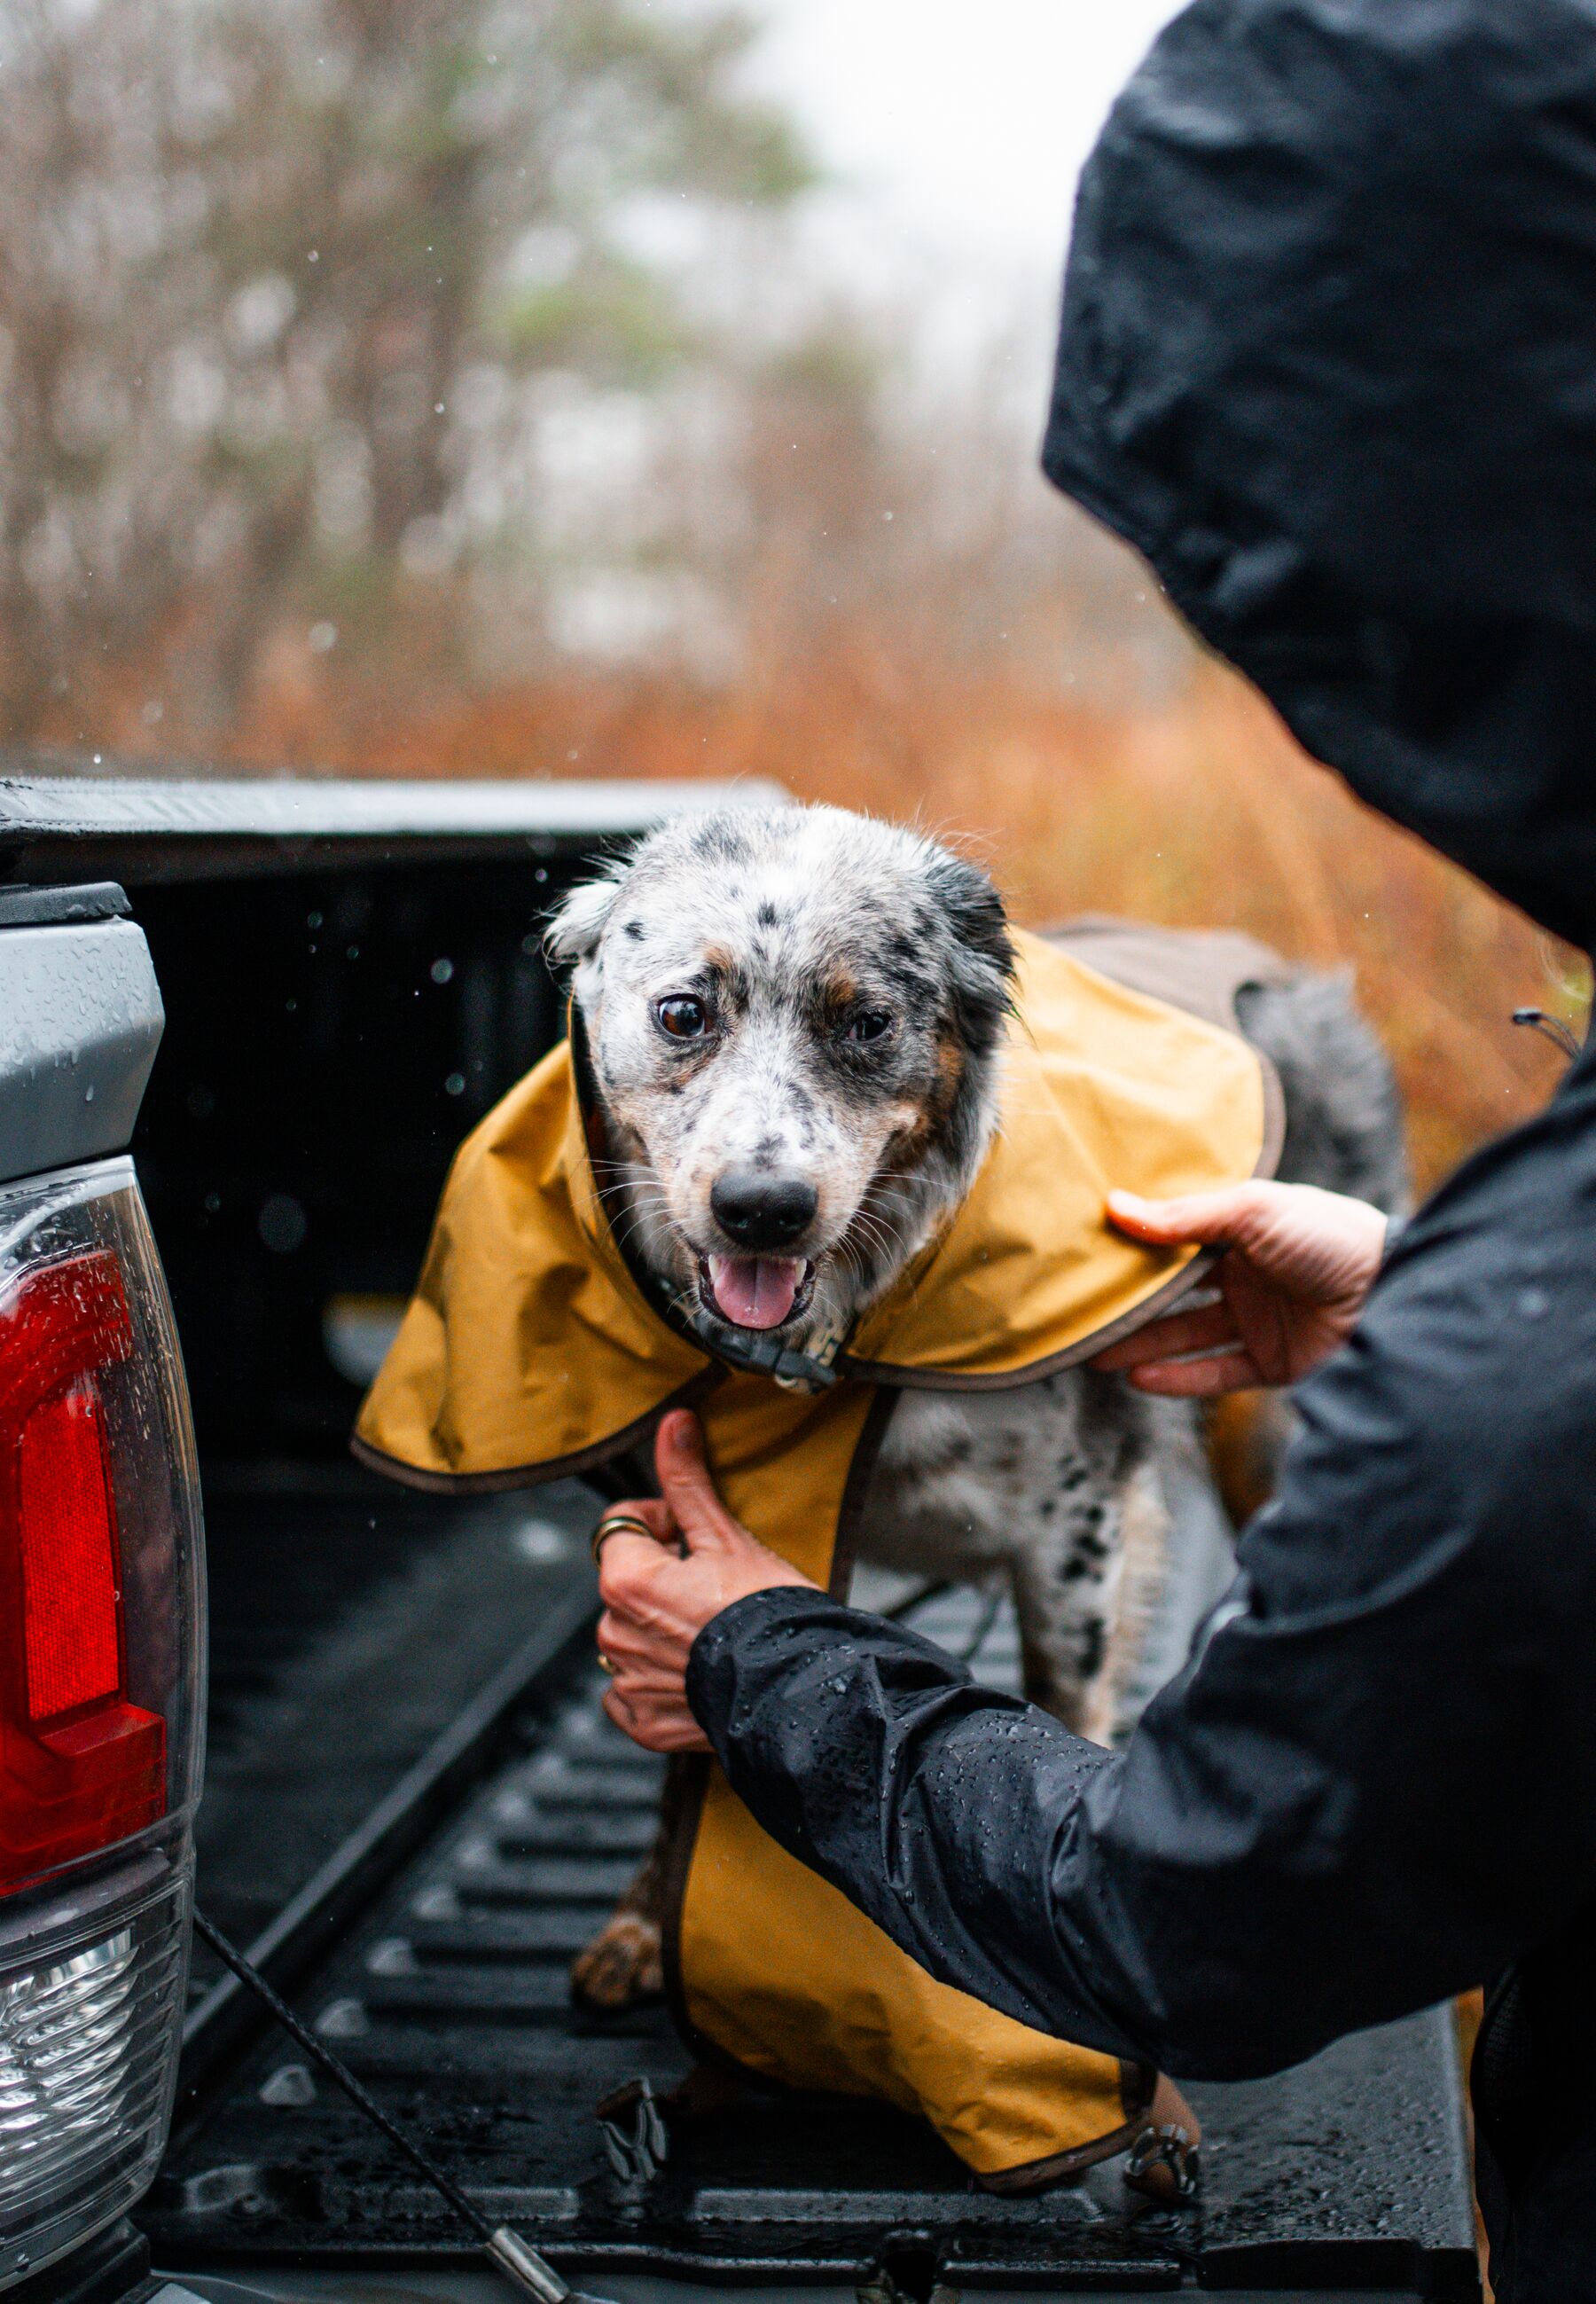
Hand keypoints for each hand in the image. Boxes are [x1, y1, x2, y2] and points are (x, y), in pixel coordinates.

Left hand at [596, 1409, 815, 1751]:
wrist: (800, 1693)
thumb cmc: (769, 1614)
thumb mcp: (728, 1537)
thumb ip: (688, 1480)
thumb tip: (672, 1424)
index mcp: (625, 1581)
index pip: (622, 1526)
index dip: (661, 1524)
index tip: (694, 1537)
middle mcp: (613, 1633)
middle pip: (627, 1583)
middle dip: (661, 1578)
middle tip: (714, 1587)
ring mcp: (628, 1683)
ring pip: (632, 1636)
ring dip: (660, 1629)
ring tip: (713, 1630)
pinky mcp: (645, 1724)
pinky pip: (634, 1693)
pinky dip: (659, 1681)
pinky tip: (699, 1672)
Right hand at [1092, 1180, 1387, 1394]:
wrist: (1395, 1290)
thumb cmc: (1328, 1234)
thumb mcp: (1252, 1211)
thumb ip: (1184, 1217)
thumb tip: (1113, 1205)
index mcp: (1244, 1230)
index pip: (1177, 1238)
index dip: (1136, 1245)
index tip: (1086, 1250)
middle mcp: (1248, 1274)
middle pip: (1175, 1291)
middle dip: (1128, 1301)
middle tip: (1076, 1309)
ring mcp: (1259, 1320)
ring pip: (1187, 1334)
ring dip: (1142, 1343)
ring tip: (1093, 1352)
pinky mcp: (1273, 1364)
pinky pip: (1216, 1373)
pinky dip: (1179, 1377)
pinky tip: (1138, 1377)